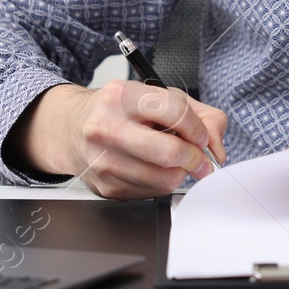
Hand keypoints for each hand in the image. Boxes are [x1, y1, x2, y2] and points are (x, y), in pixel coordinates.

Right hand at [12, 81, 226, 198]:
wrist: (72, 128)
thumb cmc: (119, 111)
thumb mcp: (157, 97)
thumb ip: (199, 114)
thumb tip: (216, 146)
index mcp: (121, 96)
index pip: (175, 111)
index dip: (198, 128)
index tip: (202, 137)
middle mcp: (106, 127)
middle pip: (169, 152)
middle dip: (195, 159)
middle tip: (201, 160)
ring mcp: (102, 160)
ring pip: (163, 178)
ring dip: (180, 173)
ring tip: (175, 162)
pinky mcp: (105, 186)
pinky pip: (151, 193)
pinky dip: (162, 183)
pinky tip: (153, 169)